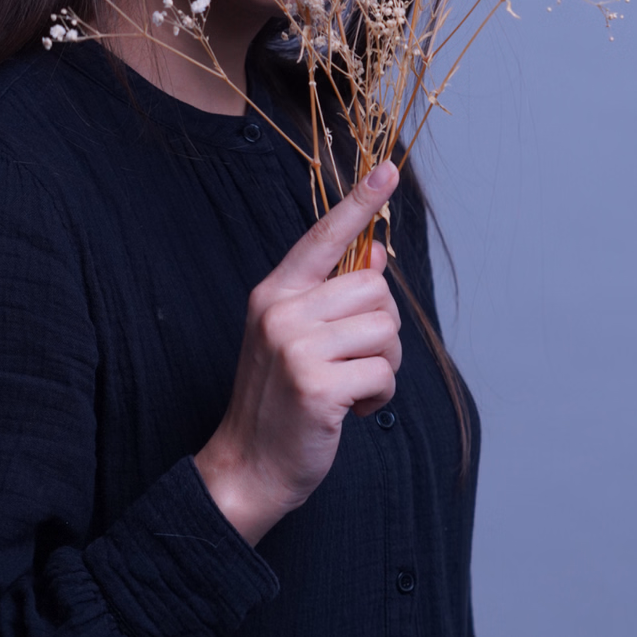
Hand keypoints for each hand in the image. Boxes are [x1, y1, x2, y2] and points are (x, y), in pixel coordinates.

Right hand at [194, 160, 400, 545]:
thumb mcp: (294, 336)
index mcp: (275, 292)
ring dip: (384, 366)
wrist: (248, 467)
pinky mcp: (317, 385)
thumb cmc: (279, 400)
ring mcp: (296, 347)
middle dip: (382, 328)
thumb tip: (376, 256)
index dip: (360, 202)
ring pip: (385, 330)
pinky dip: (378, 395)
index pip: (324, 236)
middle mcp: (282, 311)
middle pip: (373, 289)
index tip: (388, 170)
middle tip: (356, 361)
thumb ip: (330, 295)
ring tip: (352, 387)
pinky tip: (350, 412)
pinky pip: (383, 372)